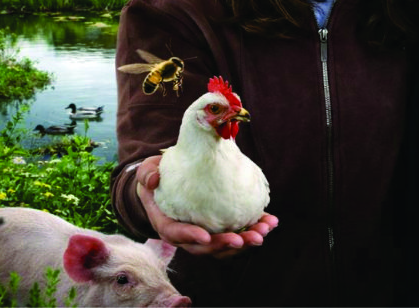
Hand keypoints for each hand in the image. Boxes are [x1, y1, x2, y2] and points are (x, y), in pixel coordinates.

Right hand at [135, 156, 278, 257]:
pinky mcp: (221, 228)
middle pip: (206, 247)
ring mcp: (205, 234)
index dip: (190, 237)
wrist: (170, 183)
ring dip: (245, 241)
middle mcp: (186, 235)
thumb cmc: (158, 178)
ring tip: (263, 231)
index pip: (176, 234)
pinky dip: (255, 228)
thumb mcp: (148, 171)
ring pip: (225, 246)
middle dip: (225, 245)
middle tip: (244, 239)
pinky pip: (239, 233)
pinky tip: (271, 221)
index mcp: (167, 223)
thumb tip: (153, 179)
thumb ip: (148, 174)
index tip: (206, 236)